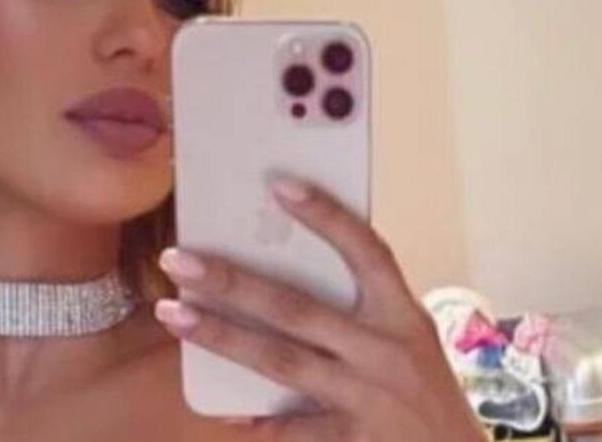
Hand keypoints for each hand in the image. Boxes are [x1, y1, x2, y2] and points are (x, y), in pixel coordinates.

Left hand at [153, 172, 488, 440]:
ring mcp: (367, 398)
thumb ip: (363, 311)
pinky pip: (293, 428)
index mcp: (403, 316)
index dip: (327, 216)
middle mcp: (384, 352)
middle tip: (179, 259)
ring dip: (221, 336)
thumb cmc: (426, 394)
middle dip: (232, 281)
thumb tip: (282, 273)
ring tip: (175, 314)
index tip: (279, 186)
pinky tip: (222, 409)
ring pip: (280, 361)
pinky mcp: (354, 441)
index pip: (367, 252)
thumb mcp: (411, 340)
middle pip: (297, 308)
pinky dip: (257, 420)